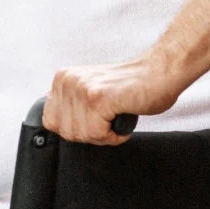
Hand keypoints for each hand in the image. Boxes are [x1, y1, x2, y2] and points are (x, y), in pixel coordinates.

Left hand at [46, 58, 178, 144]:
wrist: (159, 73)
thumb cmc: (131, 87)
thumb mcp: (89, 93)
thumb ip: (72, 106)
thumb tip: (61, 129)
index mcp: (63, 79)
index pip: (51, 122)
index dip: (76, 129)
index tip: (95, 119)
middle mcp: (68, 80)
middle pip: (66, 132)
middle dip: (91, 134)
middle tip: (109, 119)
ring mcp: (82, 88)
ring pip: (82, 135)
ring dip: (104, 134)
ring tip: (117, 116)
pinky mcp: (98, 98)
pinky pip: (97, 133)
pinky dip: (114, 135)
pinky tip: (123, 117)